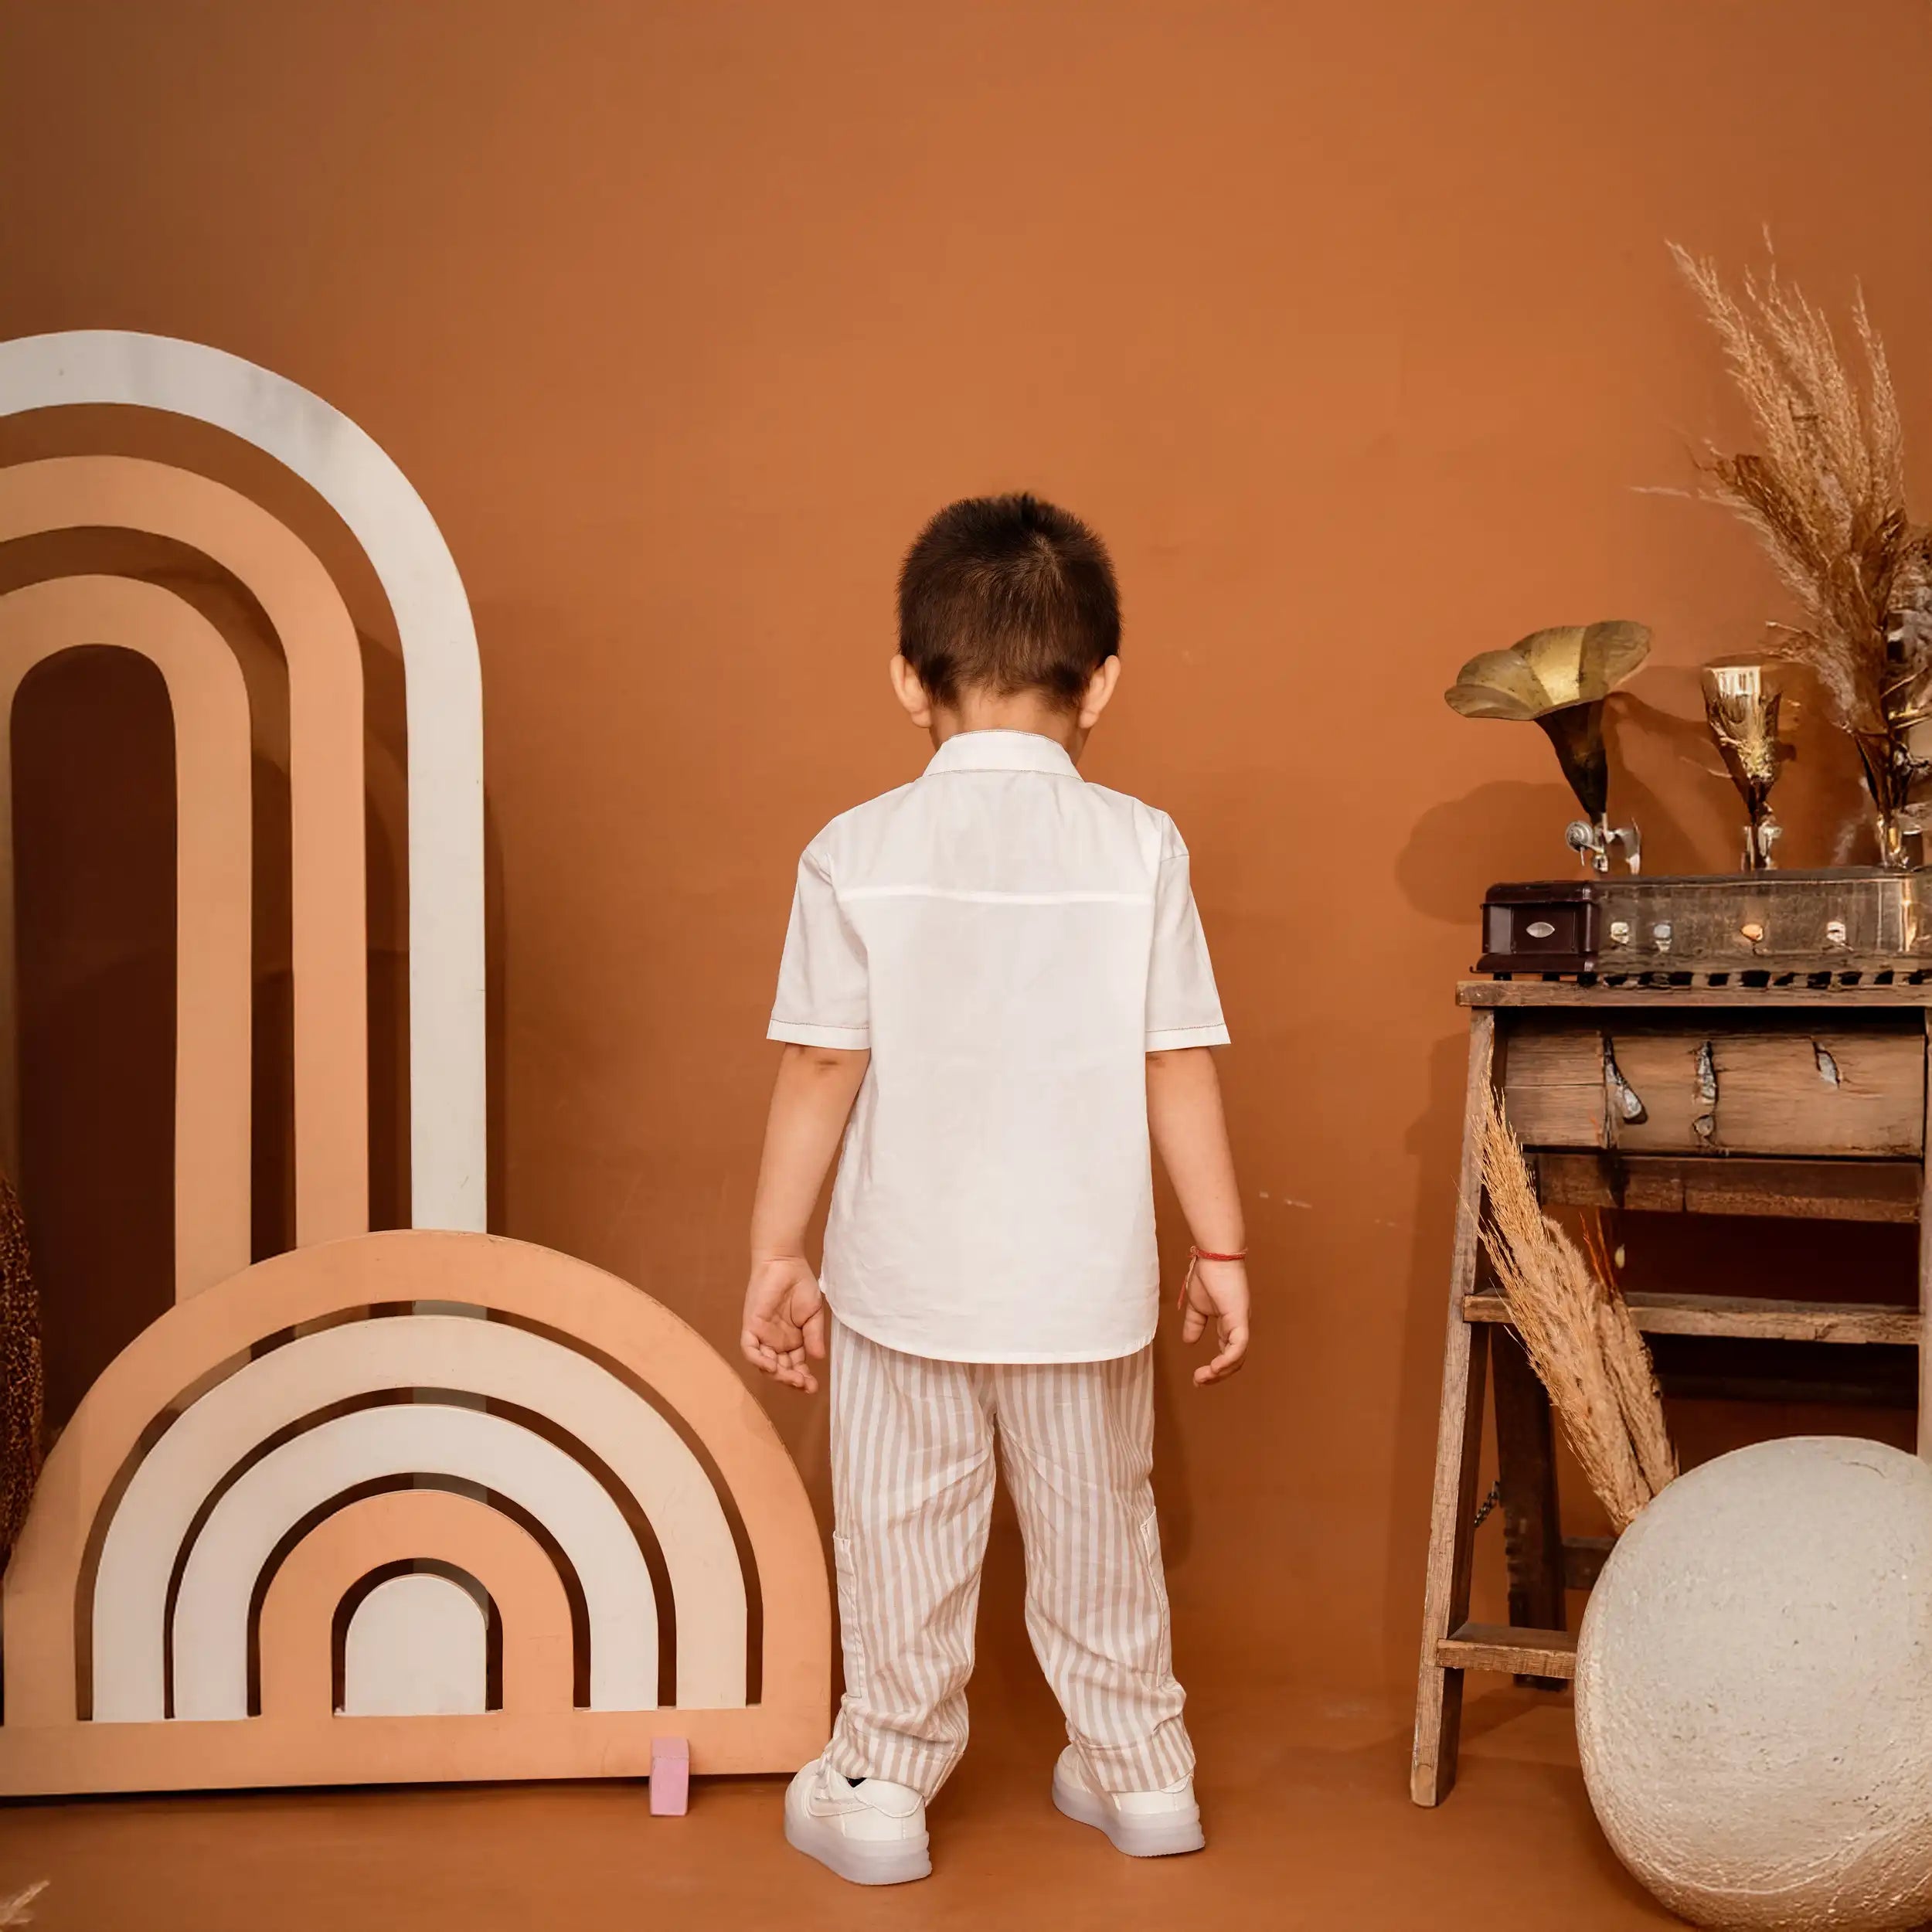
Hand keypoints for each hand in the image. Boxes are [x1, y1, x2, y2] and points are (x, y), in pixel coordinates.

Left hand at [741, 1254, 828, 1392]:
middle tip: (804, 1384)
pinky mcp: (751, 1327)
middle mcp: (777, 1343)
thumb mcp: (813, 1313)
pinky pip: (750, 1349)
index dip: (803, 1379)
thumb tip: (819, 1358)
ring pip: (766, 1364)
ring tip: (793, 1379)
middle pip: (781, 1370)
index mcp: (793, 1342)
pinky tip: (771, 1366)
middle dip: (792, 1380)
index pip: (796, 1367)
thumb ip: (814, 1335)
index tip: (813, 1387)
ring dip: (778, 1375)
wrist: (786, 1263)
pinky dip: (758, 1360)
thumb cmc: (801, 1284)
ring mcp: (763, 1336)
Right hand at [1180, 1256, 1248, 1385]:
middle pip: (1235, 1361)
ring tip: (1203, 1377)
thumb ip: (1194, 1324)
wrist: (1213, 1257)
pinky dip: (1228, 1360)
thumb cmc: (1207, 1275)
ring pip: (1238, 1358)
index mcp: (1230, 1325)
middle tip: (1199, 1382)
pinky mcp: (1239, 1318)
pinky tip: (1214, 1368)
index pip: (1228, 1354)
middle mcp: (1238, 1327)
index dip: (1215, 1369)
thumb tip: (1189, 1342)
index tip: (1197, 1378)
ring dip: (1221, 1372)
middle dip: (1217, 1376)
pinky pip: (1238, 1346)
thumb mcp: (1196, 1307)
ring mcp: (1241, 1323)